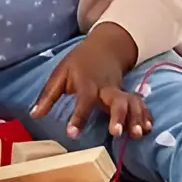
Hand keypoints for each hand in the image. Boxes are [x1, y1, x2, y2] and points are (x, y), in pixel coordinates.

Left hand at [30, 23, 151, 140]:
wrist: (104, 46)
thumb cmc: (78, 63)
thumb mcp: (60, 74)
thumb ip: (48, 95)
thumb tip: (34, 114)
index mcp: (86, 84)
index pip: (82, 101)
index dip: (77, 117)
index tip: (72, 133)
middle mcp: (106, 88)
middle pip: (115, 100)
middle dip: (118, 116)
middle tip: (116, 133)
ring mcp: (120, 91)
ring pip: (132, 103)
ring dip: (136, 118)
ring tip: (137, 135)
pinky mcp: (129, 95)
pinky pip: (141, 105)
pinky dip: (146, 115)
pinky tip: (148, 129)